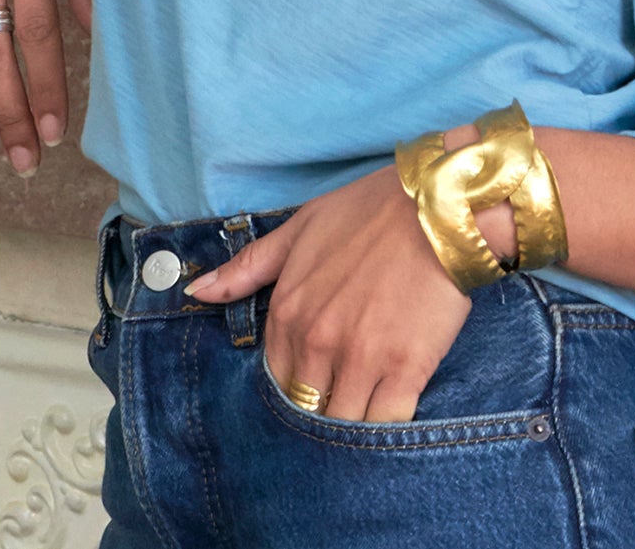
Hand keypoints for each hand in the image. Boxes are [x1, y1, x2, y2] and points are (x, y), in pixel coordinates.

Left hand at [186, 159, 505, 421]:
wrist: (439, 204)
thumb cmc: (372, 210)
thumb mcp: (302, 227)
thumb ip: (248, 266)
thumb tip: (195, 290)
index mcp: (287, 312)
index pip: (278, 380)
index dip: (299, 387)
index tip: (320, 384)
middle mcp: (316, 342)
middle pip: (308, 409)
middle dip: (323, 411)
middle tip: (345, 402)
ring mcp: (359, 359)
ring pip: (342, 425)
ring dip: (351, 426)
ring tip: (368, 412)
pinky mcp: (404, 370)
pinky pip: (385, 424)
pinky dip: (386, 429)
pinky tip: (393, 414)